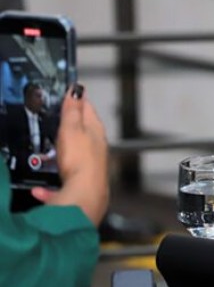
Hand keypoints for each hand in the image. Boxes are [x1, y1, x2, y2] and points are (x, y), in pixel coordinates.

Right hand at [31, 86, 108, 225]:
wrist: (83, 196)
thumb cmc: (81, 162)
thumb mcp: (73, 129)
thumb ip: (73, 110)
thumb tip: (76, 90)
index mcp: (96, 131)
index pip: (88, 109)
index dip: (78, 100)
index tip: (71, 94)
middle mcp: (97, 148)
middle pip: (84, 132)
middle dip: (72, 126)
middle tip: (60, 119)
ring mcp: (90, 166)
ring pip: (76, 155)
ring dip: (65, 151)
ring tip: (53, 150)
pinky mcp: (80, 184)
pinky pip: (63, 182)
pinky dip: (53, 184)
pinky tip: (42, 190)